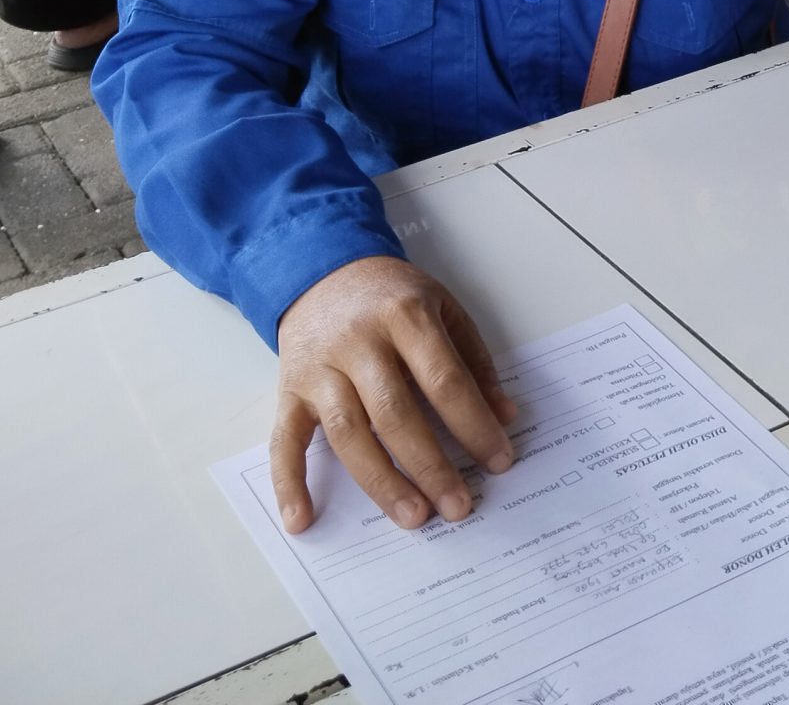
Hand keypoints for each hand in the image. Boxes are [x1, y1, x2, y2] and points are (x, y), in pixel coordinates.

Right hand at [270, 257, 518, 533]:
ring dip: (381, 481)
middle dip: (430, 466)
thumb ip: (474, 361)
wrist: (322, 269)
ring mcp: (320, 367)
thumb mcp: (442, 307)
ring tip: (414, 516)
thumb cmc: (391, 295)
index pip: (445, 379)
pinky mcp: (289, 388)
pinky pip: (284, 439)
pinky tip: (301, 519)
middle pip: (395, 412)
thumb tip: (504, 416)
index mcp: (405, 315)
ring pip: (349, 432)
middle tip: (458, 506)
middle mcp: (358, 341)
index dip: (474, 424)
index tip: (499, 461)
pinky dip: (288, 482)